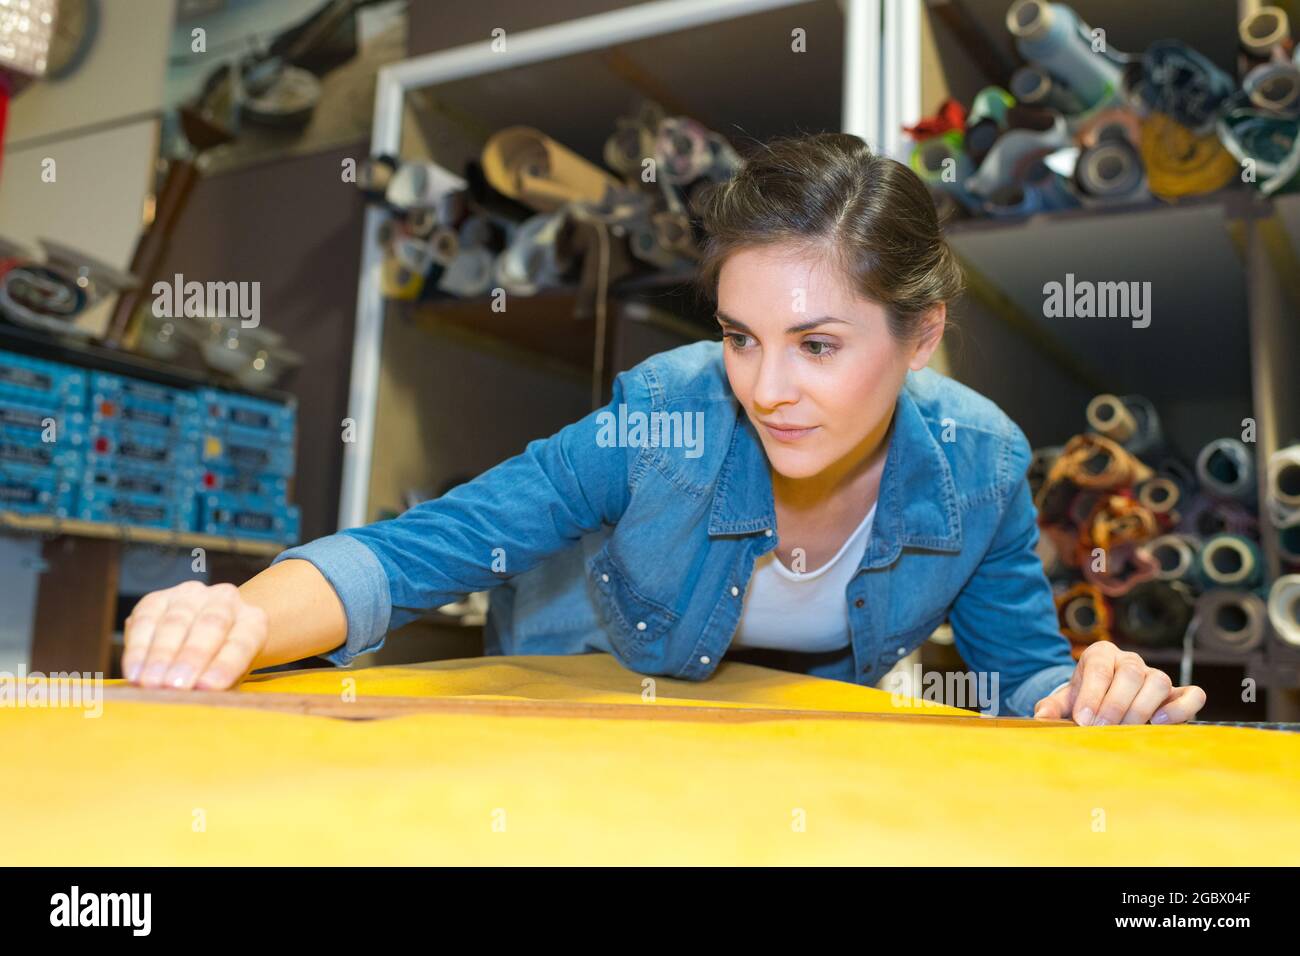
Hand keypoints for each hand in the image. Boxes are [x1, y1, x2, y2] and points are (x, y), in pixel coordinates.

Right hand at [122, 581, 268, 690]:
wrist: (205, 635)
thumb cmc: (221, 666)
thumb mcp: (231, 678)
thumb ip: (222, 688)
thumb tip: (202, 702)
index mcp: (253, 621)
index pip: (243, 642)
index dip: (226, 664)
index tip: (209, 687)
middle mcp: (226, 599)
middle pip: (211, 625)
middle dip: (191, 657)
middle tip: (176, 685)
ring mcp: (191, 595)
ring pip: (175, 622)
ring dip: (161, 655)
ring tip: (151, 683)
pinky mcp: (157, 598)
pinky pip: (145, 620)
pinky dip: (138, 647)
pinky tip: (134, 672)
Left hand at [1032, 641, 1205, 725]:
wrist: (1103, 701)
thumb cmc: (1084, 700)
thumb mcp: (1064, 700)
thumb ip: (1051, 707)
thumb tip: (1042, 718)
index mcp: (1100, 654)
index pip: (1099, 668)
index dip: (1091, 695)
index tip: (1082, 720)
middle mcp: (1131, 660)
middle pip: (1131, 674)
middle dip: (1115, 704)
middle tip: (1101, 729)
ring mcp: (1156, 676)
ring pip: (1159, 682)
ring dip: (1142, 708)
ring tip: (1126, 729)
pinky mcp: (1177, 695)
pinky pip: (1192, 695)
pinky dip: (1181, 708)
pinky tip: (1160, 723)